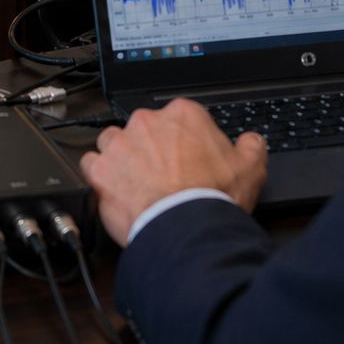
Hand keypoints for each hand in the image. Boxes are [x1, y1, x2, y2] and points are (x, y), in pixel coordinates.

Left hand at [79, 98, 267, 246]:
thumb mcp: (250, 170)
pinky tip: (114, 190)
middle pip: (143, 128)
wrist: (186, 228)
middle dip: (149, 148)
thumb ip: (251, 148)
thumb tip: (251, 142)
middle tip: (161, 175)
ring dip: (121, 159)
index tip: (183, 157)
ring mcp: (120, 143)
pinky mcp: (100, 168)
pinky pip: (91, 165)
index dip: (181, 140)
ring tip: (135, 183)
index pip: (178, 118)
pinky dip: (99, 177)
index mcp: (183, 115)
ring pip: (112, 143)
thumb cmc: (213, 199)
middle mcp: (147, 122)